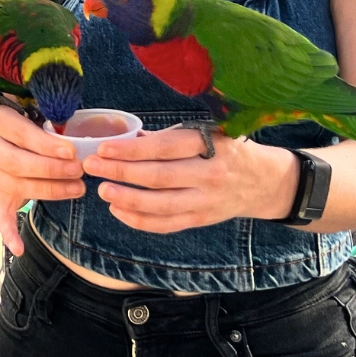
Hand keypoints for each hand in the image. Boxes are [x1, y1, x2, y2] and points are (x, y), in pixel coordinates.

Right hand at [0, 106, 86, 256]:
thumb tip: (79, 137)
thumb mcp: (30, 113)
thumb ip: (50, 120)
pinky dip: (9, 234)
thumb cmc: (22, 124)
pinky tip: (19, 249)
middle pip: (18, 163)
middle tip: (79, 171)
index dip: (47, 145)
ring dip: (51, 191)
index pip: (22, 134)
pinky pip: (0, 217)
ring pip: (18, 186)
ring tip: (78, 188)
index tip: (72, 152)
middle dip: (52, 170)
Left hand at [82, 127, 299, 232]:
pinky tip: (118, 210)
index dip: (132, 149)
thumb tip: (125, 137)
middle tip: (92, 166)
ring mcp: (207, 201)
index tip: (104, 147)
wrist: (263, 180)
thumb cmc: (224, 149)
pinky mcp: (202, 220)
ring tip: (102, 190)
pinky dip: (140, 220)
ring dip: (127, 199)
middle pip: (159, 177)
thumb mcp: (205, 132)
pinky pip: (167, 225)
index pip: (165, 148)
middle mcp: (210, 175)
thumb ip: (168, 137)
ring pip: (161, 205)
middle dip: (121, 172)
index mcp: (210, 145)